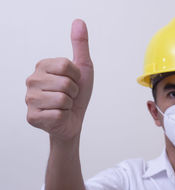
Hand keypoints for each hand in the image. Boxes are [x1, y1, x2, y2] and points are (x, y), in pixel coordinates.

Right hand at [25, 19, 93, 140]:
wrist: (74, 120)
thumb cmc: (77, 95)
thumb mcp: (82, 69)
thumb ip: (80, 46)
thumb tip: (79, 21)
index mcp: (42, 66)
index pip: (66, 65)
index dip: (76, 77)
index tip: (73, 82)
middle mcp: (31, 80)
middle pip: (65, 83)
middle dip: (74, 92)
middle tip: (69, 96)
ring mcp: (29, 99)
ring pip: (62, 99)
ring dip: (69, 105)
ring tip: (64, 106)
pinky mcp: (32, 117)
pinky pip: (58, 114)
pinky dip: (64, 116)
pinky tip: (57, 116)